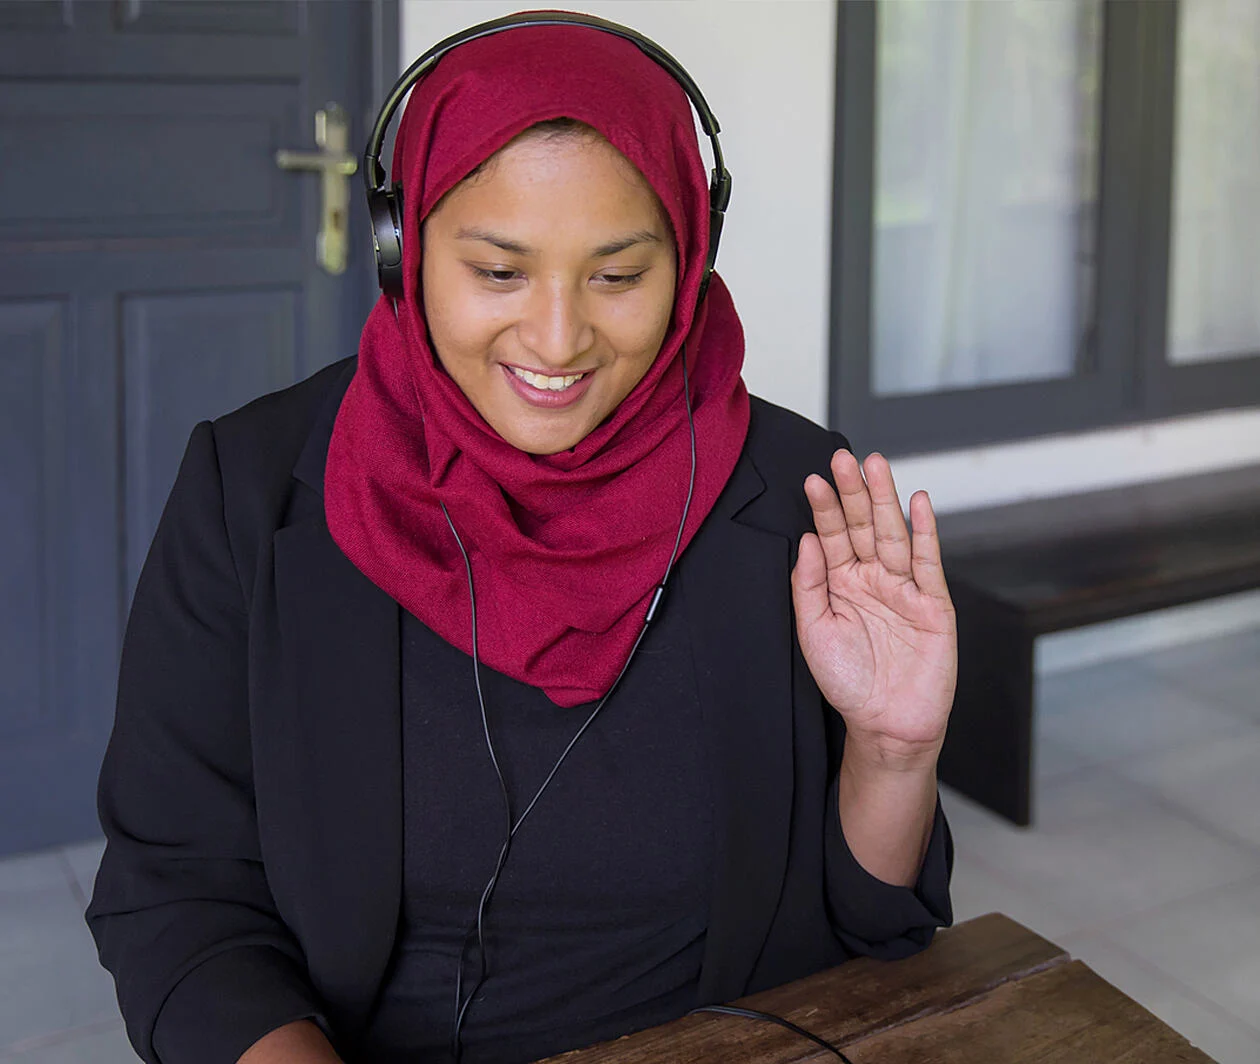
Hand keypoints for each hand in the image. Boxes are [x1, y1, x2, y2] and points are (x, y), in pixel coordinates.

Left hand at [791, 450, 956, 766]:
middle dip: (854, 492)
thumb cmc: (847, 682)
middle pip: (862, 526)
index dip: (824, 508)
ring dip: (885, 500)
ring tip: (875, 465)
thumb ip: (808, 585)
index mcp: (841, 584)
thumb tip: (808, 539)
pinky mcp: (933, 605)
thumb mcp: (813, 632)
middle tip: (843, 459)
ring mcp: (904, 589)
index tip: (813, 480)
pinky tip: (918, 503)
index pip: (831, 536)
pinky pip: (928, 562)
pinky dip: (925, 532)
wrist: (886, 725)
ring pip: (893, 535)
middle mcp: (872, 579)